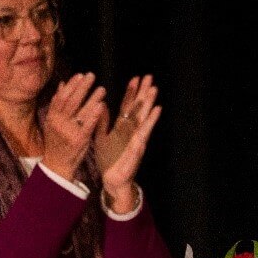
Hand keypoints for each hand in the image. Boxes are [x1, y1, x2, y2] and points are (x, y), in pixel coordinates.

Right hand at [42, 73, 105, 180]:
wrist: (57, 165)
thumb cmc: (57, 142)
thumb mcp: (53, 123)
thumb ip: (57, 104)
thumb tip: (61, 84)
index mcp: (52, 117)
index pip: (61, 97)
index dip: (71, 85)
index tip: (80, 75)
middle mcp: (59, 122)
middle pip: (71, 101)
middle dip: (82, 87)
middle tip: (92, 76)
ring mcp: (69, 131)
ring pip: (80, 111)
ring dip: (92, 98)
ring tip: (102, 88)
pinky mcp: (79, 140)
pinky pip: (87, 124)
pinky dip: (94, 114)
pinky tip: (101, 105)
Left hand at [96, 75, 161, 213]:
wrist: (113, 180)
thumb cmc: (108, 160)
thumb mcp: (101, 138)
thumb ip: (103, 122)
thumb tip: (102, 105)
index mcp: (122, 128)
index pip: (128, 106)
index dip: (131, 92)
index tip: (135, 78)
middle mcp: (132, 131)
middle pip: (138, 108)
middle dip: (143, 93)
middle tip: (149, 77)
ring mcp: (136, 138)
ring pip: (144, 117)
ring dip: (149, 103)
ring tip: (154, 89)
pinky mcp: (138, 147)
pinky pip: (144, 132)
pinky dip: (150, 121)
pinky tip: (156, 111)